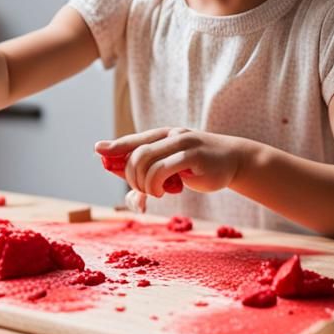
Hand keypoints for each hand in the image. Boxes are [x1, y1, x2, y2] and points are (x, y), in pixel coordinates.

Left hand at [94, 128, 248, 210]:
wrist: (235, 160)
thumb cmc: (200, 166)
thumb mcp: (174, 168)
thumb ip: (153, 175)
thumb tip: (131, 198)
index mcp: (163, 135)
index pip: (134, 140)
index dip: (115, 146)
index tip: (98, 150)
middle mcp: (170, 135)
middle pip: (136, 154)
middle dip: (131, 176)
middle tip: (142, 192)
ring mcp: (182, 143)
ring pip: (146, 161)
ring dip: (145, 184)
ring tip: (156, 192)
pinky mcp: (193, 156)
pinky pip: (162, 170)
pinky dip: (157, 184)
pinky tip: (166, 192)